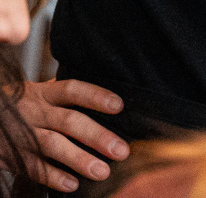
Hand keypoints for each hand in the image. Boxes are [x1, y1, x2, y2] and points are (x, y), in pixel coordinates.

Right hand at [12, 78, 129, 190]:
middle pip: (69, 121)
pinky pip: (34, 168)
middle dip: (97, 136)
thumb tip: (101, 98)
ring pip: (53, 146)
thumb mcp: (37, 93)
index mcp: (43, 93)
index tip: (119, 106)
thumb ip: (62, 96)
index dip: (96, 96)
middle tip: (121, 150)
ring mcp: (23, 135)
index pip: (73, 90)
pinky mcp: (14, 157)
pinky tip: (73, 185)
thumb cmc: (19, 107)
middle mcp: (35, 112)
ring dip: (79, 159)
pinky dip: (54, 177)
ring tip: (103, 171)